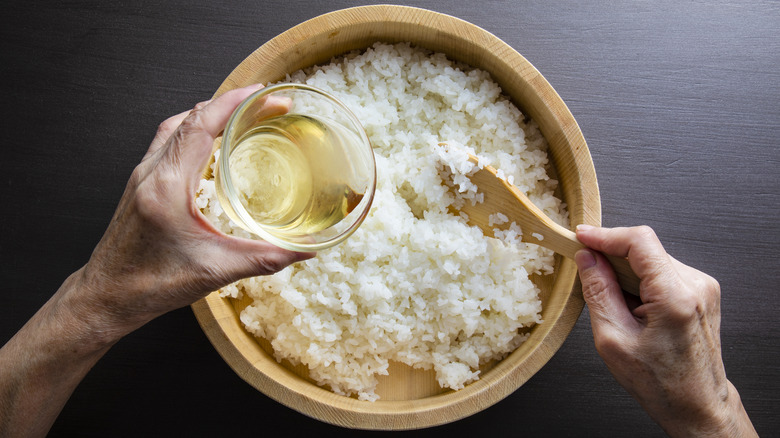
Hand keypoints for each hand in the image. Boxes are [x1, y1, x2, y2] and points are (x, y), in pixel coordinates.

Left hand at [77, 84, 312, 337]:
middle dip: (230, 105)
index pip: (200, 125)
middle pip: (191, 118)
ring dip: (210, 115)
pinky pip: (168, 141)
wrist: (107, 297)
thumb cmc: (150, 284)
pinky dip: (194, 131)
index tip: (261, 93)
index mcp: (167, 186)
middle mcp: (151, 173)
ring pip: (176, 126)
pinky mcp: (140, 184)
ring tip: (242, 117)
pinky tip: (211, 145)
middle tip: (264, 106)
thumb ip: (265, 258)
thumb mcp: (216, 271)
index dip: (232, 102)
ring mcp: (142, 175)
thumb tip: (306, 251)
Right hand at [574, 225, 755, 436]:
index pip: (639, 241)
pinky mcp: (700, 292)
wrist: (697, 405)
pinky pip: (662, 272)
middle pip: (645, 248)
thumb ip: (598, 292)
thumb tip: (587, 259)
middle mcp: (695, 285)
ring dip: (626, 271)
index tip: (582, 236)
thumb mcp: (613, 339)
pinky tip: (633, 306)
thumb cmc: (660, 383)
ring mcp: (702, 287)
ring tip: (616, 304)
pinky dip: (640, 281)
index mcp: (675, 297)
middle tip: (587, 272)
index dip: (605, 235)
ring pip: (652, 259)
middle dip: (612, 256)